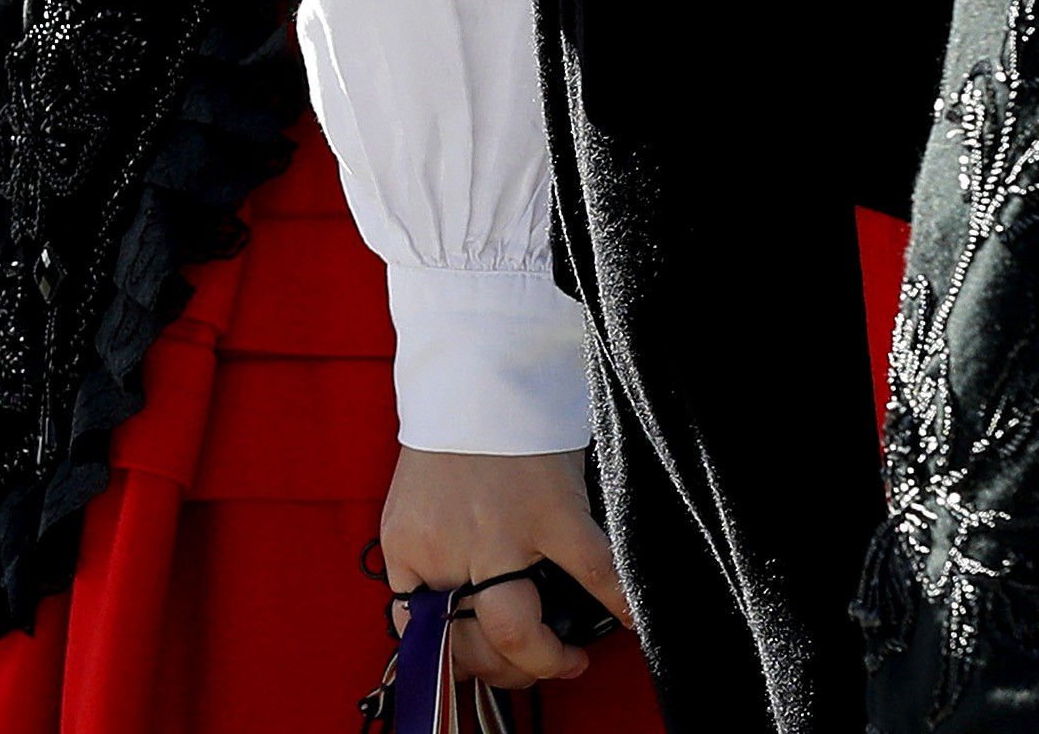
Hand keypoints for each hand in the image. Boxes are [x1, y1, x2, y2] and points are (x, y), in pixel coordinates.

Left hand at [383, 446, 629, 687]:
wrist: (478, 367)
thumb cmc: (453, 439)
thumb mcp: (418, 506)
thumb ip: (434, 557)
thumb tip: (462, 615)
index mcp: (409, 546)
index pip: (419, 632)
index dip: (460, 659)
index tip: (489, 660)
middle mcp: (447, 547)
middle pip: (473, 644)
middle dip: (511, 671)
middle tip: (539, 663)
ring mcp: (499, 533)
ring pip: (516, 631)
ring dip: (547, 660)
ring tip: (571, 659)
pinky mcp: (550, 510)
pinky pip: (591, 576)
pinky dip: (618, 605)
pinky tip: (629, 620)